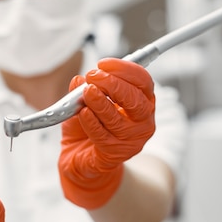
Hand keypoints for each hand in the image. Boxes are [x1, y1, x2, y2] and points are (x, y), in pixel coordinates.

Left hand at [59, 58, 155, 208]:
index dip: (124, 69)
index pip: (142, 81)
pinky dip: (92, 123)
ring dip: (101, 103)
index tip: (103, 63)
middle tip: (93, 76)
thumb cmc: (89, 126)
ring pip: (118, 119)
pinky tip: (83, 114)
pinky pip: (103, 137)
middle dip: (113, 84)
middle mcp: (142, 121)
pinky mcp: (116, 154)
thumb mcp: (84, 102)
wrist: (80, 158)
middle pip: (135, 99)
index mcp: (142, 101)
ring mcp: (132, 140)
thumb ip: (82, 90)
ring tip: (86, 93)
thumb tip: (79, 79)